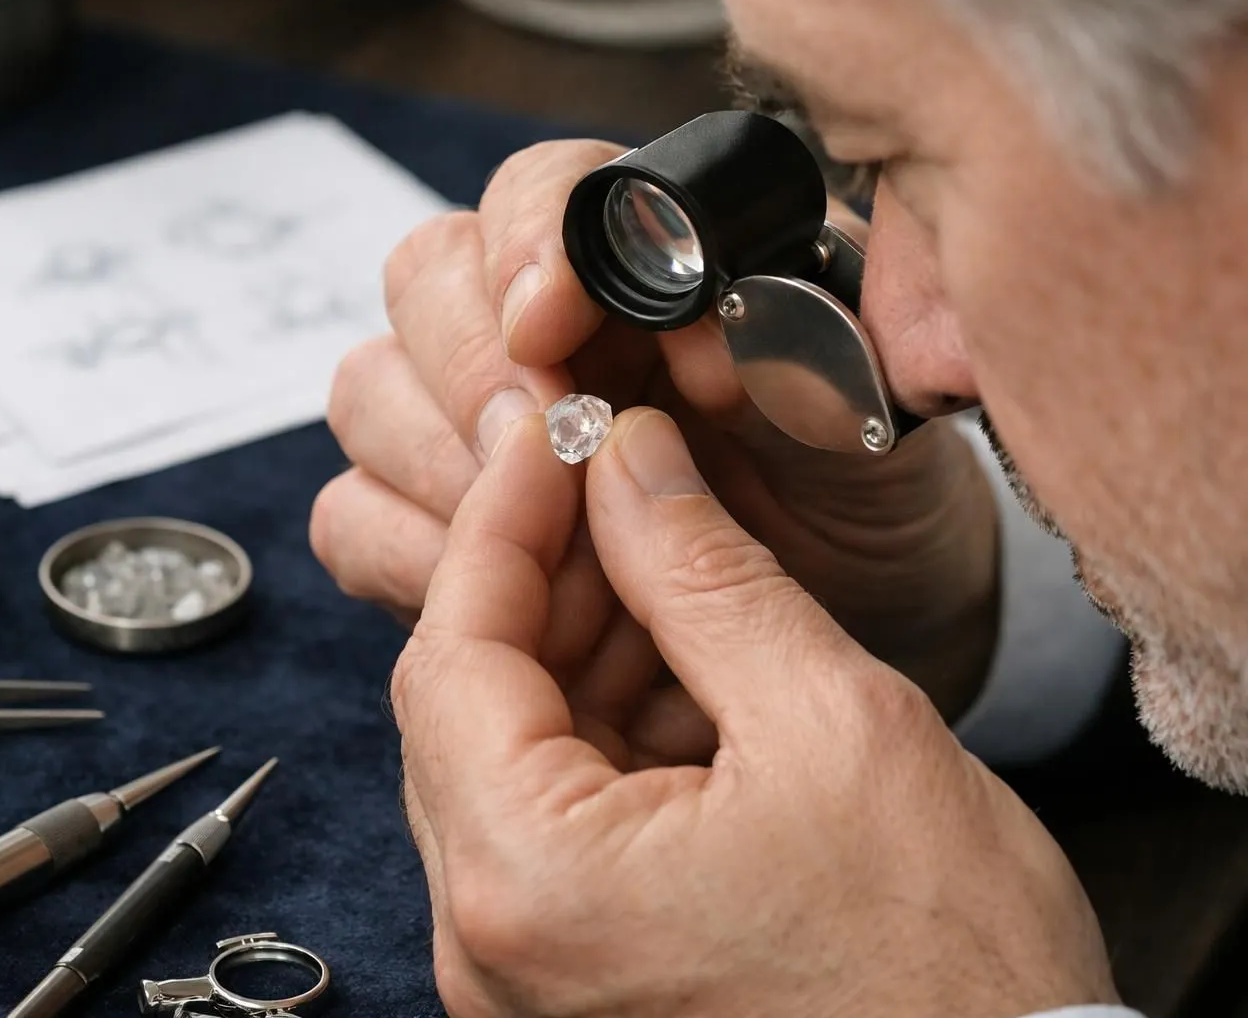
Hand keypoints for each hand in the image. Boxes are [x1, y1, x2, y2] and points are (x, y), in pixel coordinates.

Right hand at [311, 139, 999, 726]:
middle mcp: (536, 323)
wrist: (856, 596)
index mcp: (635, 256)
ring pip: (369, 393)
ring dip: (438, 463)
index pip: (530, 193)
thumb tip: (689, 338)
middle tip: (548, 451)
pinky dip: (407, 554)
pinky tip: (497, 588)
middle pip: (421, 281)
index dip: (524, 246)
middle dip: (475, 367)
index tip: (551, 325)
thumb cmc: (860, 478)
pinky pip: (353, 516)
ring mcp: (473, 422)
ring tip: (541, 534)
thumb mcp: (866, 406)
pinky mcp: (439, 524)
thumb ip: (796, 352)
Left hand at [395, 409, 1117, 1017]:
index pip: (452, 651)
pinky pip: (553, 820)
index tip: (549, 435)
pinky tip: (688, 673)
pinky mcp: (573, 976)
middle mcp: (492, 942)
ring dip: (583, 650)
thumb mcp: (831, 725)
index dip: (500, 520)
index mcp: (531, 881)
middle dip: (547, 579)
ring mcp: (525, 970)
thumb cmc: (946, 964)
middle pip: (467, 703)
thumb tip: (627, 460)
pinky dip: (606, 732)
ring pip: (510, 754)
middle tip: (623, 485)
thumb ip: (703, 574)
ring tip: (677, 574)